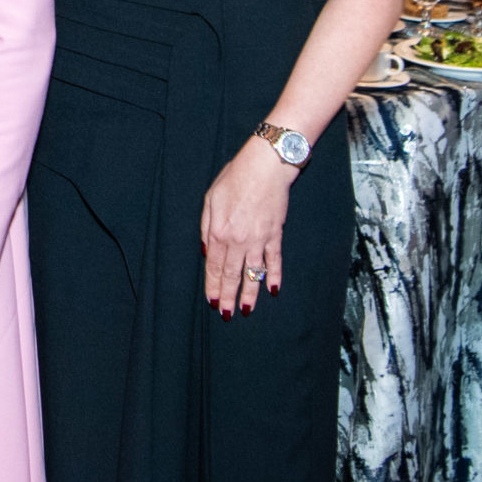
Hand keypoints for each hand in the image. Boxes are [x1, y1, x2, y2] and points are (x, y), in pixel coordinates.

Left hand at [202, 138, 296, 317]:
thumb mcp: (210, 199)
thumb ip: (206, 227)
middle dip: (228, 296)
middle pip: (232, 274)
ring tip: (246, 311)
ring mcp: (259, 239)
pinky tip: (273, 290)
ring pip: (253, 273)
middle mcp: (239, 240)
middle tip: (227, 315)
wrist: (265, 167)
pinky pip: (274, 260)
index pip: (215, 266)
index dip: (213, 286)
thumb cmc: (235, 179)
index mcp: (219, 232)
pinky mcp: (275, 234)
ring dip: (250, 293)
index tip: (213, 302)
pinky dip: (274, 276)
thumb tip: (206, 252)